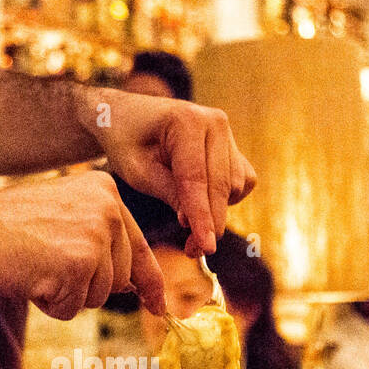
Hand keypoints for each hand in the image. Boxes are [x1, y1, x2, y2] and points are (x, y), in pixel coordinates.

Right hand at [0, 171, 165, 320]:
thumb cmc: (6, 225)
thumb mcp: (64, 218)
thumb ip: (100, 242)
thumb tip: (134, 286)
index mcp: (106, 193)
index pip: (140, 247)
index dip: (150, 282)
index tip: (160, 304)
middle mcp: (108, 210)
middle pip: (119, 280)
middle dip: (85, 287)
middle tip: (46, 265)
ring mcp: (94, 238)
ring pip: (97, 297)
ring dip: (65, 295)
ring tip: (36, 266)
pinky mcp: (78, 266)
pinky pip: (72, 308)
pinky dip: (49, 304)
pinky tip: (29, 277)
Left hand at [89, 90, 255, 256]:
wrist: (128, 117)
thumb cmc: (126, 142)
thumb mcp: (136, 171)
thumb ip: (168, 193)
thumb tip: (194, 221)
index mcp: (187, 121)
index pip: (197, 179)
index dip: (201, 217)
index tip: (205, 247)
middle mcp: (215, 122)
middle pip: (221, 185)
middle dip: (210, 222)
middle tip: (192, 251)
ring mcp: (227, 133)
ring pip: (234, 186)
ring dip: (216, 212)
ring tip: (186, 226)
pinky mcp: (232, 147)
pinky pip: (242, 182)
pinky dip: (225, 198)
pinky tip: (200, 202)